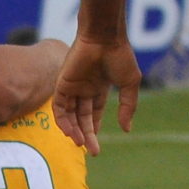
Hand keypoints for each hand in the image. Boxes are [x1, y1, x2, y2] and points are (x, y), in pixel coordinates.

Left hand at [54, 36, 141, 153]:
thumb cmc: (119, 56)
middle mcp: (84, 89)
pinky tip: (70, 132)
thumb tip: (126, 129)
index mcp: (99, 88)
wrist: (104, 37)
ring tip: (81, 144)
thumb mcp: (129, 84)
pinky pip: (59, 106)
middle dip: (86, 135)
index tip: (96, 145)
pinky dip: (63, 120)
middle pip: (82, 118)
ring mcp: (72, 86)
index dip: (94, 129)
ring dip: (74, 130)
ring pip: (69, 114)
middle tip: (92, 151)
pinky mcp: (62, 83)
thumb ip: (128, 106)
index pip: (93, 114)